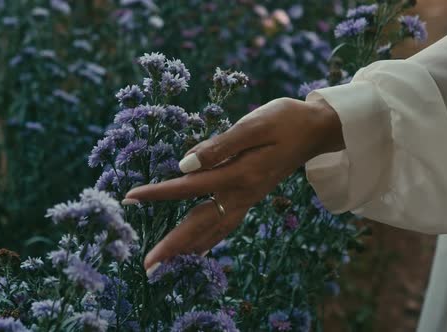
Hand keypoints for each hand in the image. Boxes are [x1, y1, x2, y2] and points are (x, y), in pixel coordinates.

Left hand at [122, 97, 343, 273]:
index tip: (129, 198)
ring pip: (213, 231)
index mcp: (239, 174)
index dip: (157, 193)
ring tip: (166, 263)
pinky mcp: (251, 198)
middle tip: (147, 265)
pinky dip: (209, 241)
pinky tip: (199, 250)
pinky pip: (226, 227)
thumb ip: (219, 146)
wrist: (317, 130)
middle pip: (200, 225)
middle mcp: (242, 194)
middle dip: (172, 246)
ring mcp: (248, 199)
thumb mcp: (254, 125)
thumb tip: (184, 165)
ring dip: (188, 249)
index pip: (188, 187)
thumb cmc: (285, 120)